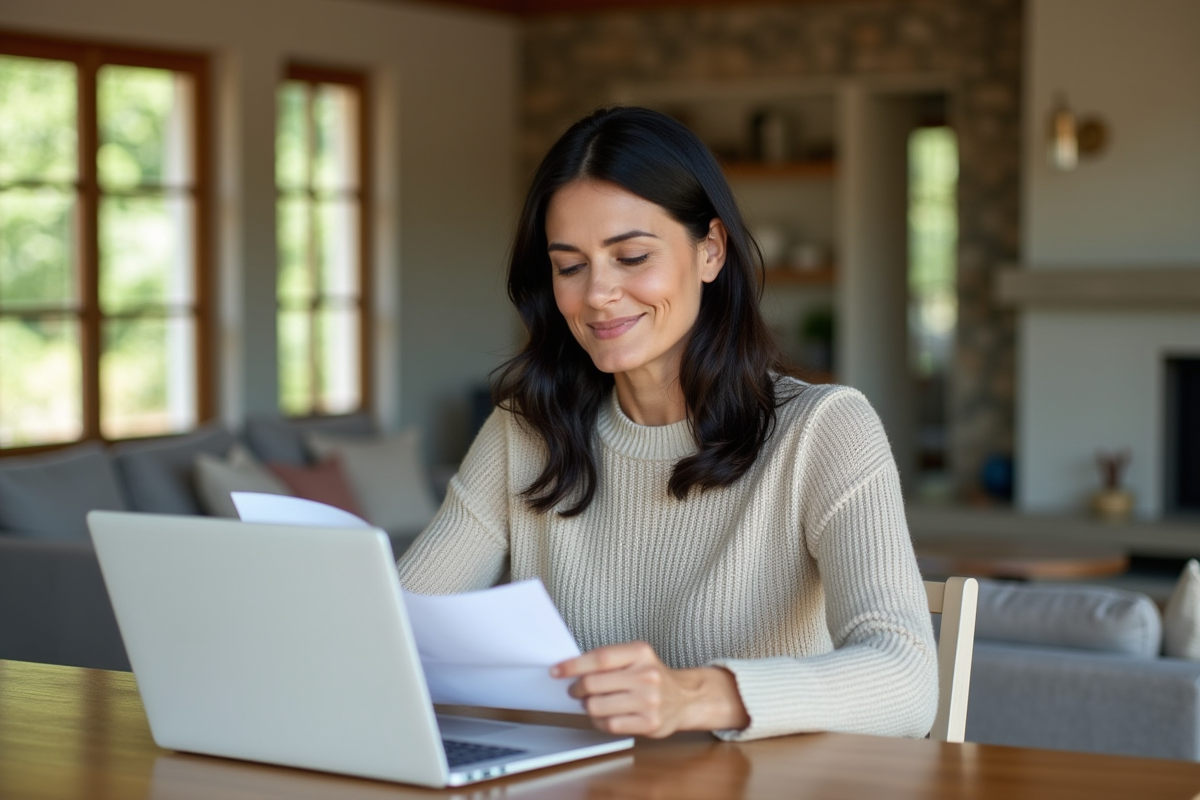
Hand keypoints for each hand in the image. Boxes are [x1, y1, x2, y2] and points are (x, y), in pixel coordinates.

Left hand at [551, 641, 749, 737]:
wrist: (686, 698)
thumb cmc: (652, 676)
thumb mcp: (636, 657)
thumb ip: (609, 660)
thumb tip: (571, 669)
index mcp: (641, 653)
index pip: (599, 658)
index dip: (573, 665)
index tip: (557, 670)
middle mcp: (647, 675)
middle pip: (593, 684)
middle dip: (577, 689)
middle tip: (575, 691)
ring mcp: (649, 701)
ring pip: (597, 706)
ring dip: (588, 706)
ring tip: (593, 703)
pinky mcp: (650, 723)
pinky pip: (609, 724)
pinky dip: (600, 721)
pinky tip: (605, 716)